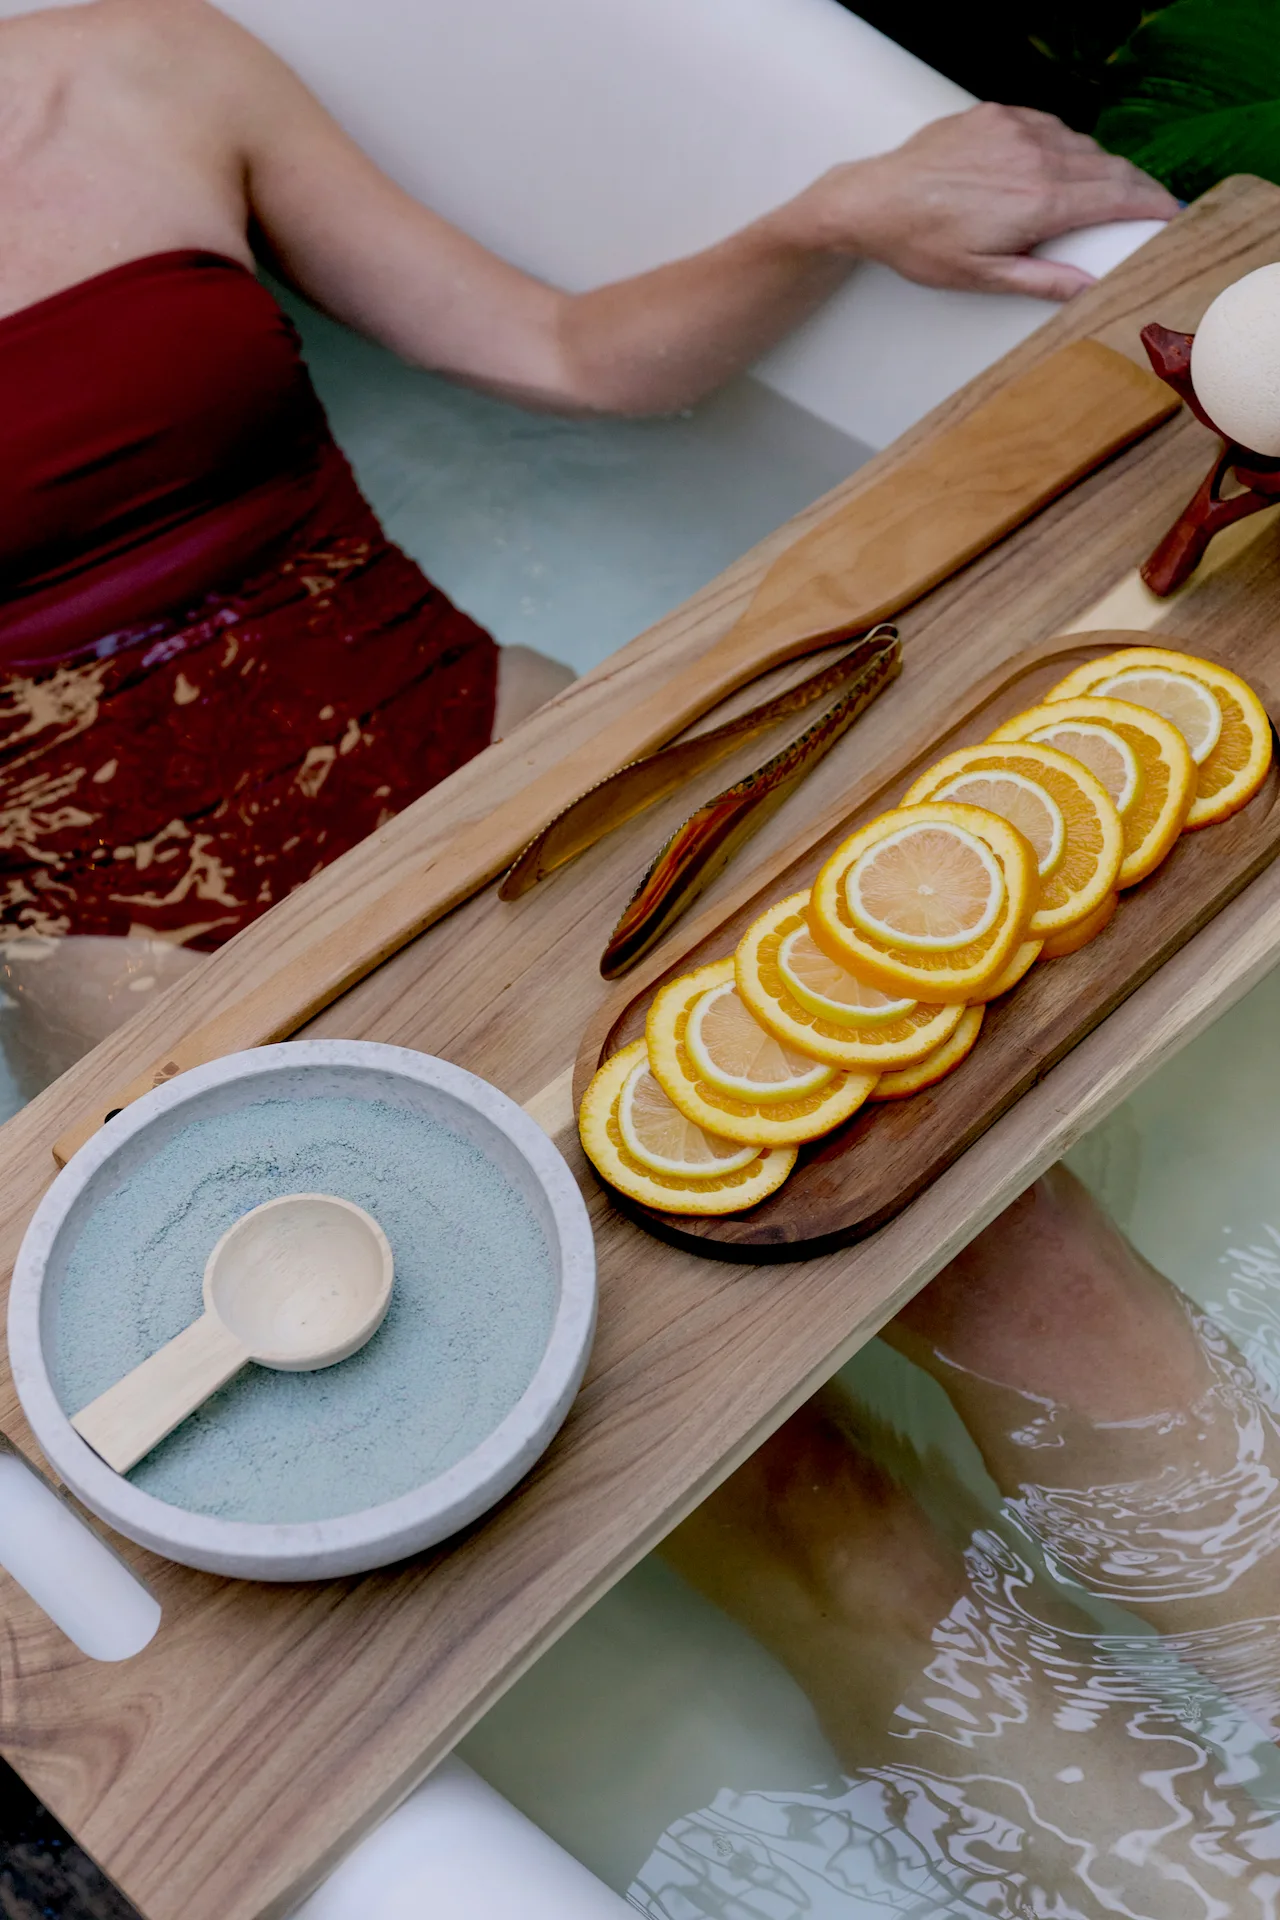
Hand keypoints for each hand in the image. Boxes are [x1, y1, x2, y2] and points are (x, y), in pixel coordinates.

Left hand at [796, 103, 1178, 301]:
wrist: (873, 200)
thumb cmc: (922, 246)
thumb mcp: (983, 278)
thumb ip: (1043, 282)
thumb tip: (1091, 290)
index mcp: (1039, 201)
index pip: (1118, 196)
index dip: (1154, 204)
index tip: (1174, 214)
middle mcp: (1036, 156)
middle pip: (1109, 167)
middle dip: (1135, 187)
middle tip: (1150, 207)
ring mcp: (1016, 128)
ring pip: (1082, 144)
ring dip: (1101, 167)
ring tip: (1107, 192)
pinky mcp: (997, 113)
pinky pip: (1049, 126)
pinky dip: (1065, 146)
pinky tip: (1061, 167)